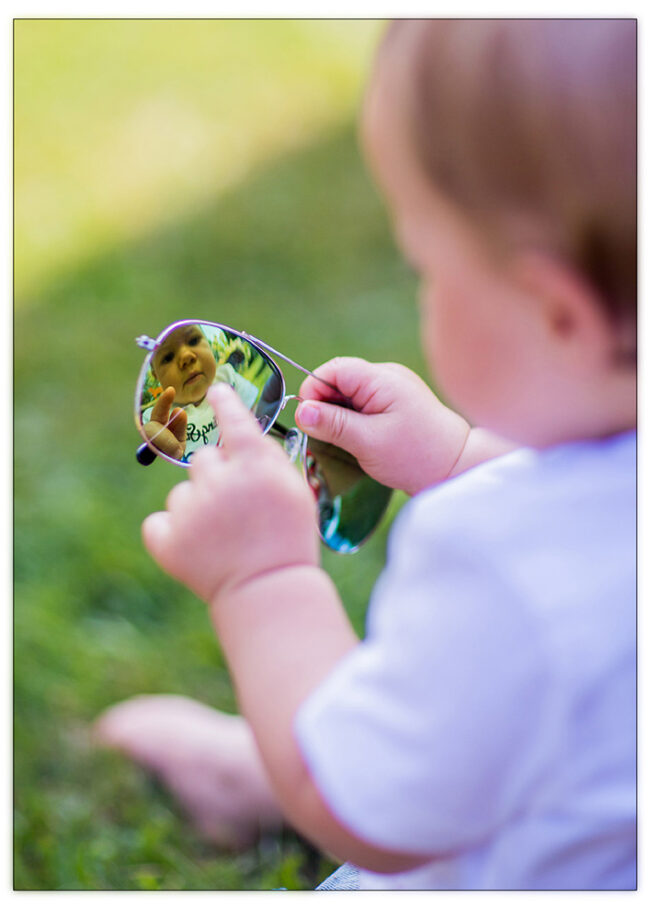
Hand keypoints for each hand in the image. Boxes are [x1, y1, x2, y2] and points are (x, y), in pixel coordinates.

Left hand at [142, 385, 319, 603]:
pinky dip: (174, 534)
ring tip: (222, 536)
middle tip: (237, 508)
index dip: (223, 403)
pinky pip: (160, 521)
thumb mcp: (294, 490)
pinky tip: (199, 548)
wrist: (267, 590)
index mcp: (255, 464)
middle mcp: (219, 480)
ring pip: (183, 492)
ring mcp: (189, 510)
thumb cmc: (288, 539)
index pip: (232, 418)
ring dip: (197, 507)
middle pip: (204, 459)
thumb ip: (266, 457)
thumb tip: (237, 431)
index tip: (215, 392)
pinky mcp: (166, 539)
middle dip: (217, 477)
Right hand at [296, 358, 470, 495]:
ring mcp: (392, 390)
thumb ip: (333, 424)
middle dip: (325, 407)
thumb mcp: (368, 442)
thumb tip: (301, 411)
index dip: (314, 391)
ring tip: (345, 442)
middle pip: (339, 381)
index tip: (309, 420)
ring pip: (349, 395)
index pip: (333, 369)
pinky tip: (357, 441)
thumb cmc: (417, 455)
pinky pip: (362, 405)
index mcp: (382, 379)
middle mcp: (387, 377)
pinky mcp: (395, 404)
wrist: (457, 468)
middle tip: (325, 437)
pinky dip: (352, 421)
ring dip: (338, 417)